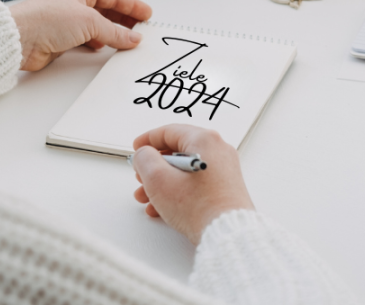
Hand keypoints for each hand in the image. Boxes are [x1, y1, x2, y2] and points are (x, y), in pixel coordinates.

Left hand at [9, 0, 151, 71]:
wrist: (20, 39)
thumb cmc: (46, 19)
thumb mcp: (89, 22)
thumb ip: (114, 32)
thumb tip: (132, 38)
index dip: (131, 5)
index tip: (147, 14)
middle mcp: (74, 4)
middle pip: (106, 11)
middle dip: (124, 20)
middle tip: (142, 29)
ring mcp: (68, 22)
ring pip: (97, 27)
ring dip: (112, 34)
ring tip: (129, 41)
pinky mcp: (62, 39)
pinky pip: (87, 41)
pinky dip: (98, 44)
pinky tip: (104, 48)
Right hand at [131, 124, 254, 244]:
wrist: (227, 233)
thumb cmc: (199, 208)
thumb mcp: (158, 179)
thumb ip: (144, 159)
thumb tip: (144, 154)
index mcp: (204, 140)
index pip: (169, 131)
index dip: (147, 140)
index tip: (136, 148)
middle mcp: (218, 150)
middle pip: (177, 151)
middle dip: (154, 167)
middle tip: (141, 177)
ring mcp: (224, 169)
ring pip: (185, 169)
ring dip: (163, 182)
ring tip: (148, 198)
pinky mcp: (226, 186)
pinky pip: (196, 182)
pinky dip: (178, 190)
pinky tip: (164, 207)